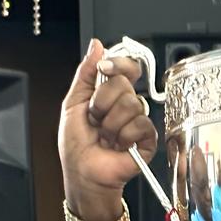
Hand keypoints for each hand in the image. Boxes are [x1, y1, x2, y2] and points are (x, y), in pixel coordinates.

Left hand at [58, 39, 157, 217]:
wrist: (82, 174)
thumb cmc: (76, 145)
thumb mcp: (72, 104)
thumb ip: (86, 74)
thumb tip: (96, 46)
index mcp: (110, 93)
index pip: (125, 66)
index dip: (117, 64)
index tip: (104, 70)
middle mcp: (126, 104)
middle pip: (125, 83)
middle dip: (102, 103)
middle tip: (95, 119)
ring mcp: (137, 121)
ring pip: (132, 104)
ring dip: (110, 124)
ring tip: (105, 136)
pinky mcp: (148, 139)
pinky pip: (141, 125)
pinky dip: (123, 137)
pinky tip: (117, 146)